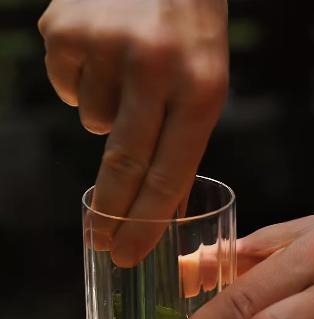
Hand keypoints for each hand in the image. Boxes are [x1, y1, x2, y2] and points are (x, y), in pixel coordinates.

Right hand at [38, 0, 228, 265]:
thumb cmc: (188, 26)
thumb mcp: (204, 81)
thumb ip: (182, 141)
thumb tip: (161, 206)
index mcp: (200, 85)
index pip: (169, 174)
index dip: (145, 223)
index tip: (128, 254)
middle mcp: (153, 66)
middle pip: (123, 164)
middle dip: (111, 211)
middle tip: (101, 241)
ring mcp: (105, 45)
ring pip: (93, 121)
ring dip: (107, 111)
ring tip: (127, 69)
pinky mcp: (65, 30)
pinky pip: (68, 87)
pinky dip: (82, 80)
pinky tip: (102, 51)